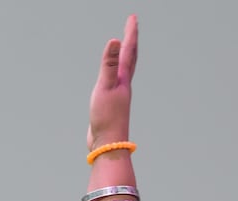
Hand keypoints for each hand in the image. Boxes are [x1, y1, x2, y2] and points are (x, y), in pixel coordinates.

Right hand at [87, 14, 138, 149]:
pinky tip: (112, 77)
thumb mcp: (105, 86)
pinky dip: (114, 73)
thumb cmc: (106, 117)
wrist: (108, 145)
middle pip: (130, 59)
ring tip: (125, 48)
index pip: (129, 51)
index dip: (131, 33)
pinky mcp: (110, 104)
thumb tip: (115, 40)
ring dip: (125, 57)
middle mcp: (124, 85)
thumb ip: (109, 64)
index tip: (133, 18)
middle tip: (131, 26)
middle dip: (131, 41)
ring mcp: (118, 95)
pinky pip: (114, 82)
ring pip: (124, 71)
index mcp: (123, 79)